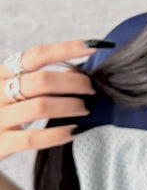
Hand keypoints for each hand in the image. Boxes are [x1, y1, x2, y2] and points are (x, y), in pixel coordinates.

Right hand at [0, 40, 98, 160]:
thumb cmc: (5, 112)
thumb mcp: (16, 90)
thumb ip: (41, 81)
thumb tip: (76, 72)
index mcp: (3, 74)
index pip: (37, 55)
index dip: (67, 48)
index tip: (94, 46)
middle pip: (43, 80)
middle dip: (74, 83)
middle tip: (91, 90)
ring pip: (41, 106)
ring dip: (70, 106)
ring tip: (84, 109)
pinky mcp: (0, 143)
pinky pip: (32, 138)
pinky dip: (57, 134)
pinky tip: (73, 132)